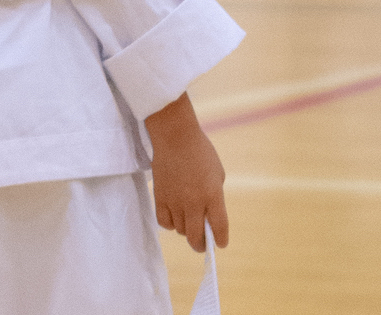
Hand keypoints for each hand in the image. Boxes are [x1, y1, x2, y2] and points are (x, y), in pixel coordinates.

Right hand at [145, 93, 227, 252]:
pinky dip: (170, 224)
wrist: (174, 135)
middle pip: (196, 238)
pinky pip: (164, 222)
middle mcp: (194, 202)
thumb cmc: (200, 152)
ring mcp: (175, 201)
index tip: (220, 243)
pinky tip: (174, 216)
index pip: (219, 229)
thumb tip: (208, 215)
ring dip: (186, 230)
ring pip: (181, 231)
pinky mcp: (160, 196)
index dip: (220, 240)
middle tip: (202, 243)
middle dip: (201, 245)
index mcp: (213, 195)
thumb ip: (215, 197)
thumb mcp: (218, 173)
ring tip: (188, 221)